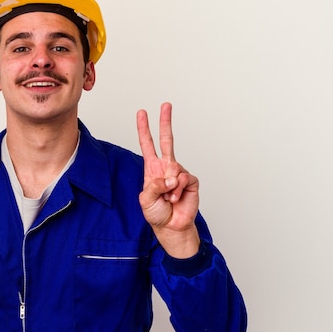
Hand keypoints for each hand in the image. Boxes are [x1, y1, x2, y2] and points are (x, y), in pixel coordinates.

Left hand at [136, 102, 200, 257]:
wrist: (172, 227)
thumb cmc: (157, 213)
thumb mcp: (145, 200)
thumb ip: (153, 186)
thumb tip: (169, 177)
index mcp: (152, 169)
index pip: (147, 144)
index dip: (144, 129)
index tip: (142, 113)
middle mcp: (166, 167)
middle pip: (166, 140)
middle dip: (165, 122)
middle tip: (165, 105)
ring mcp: (178, 173)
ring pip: (175, 168)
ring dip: (170, 186)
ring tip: (168, 198)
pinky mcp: (190, 181)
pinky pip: (185, 178)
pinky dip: (179, 190)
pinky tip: (177, 198)